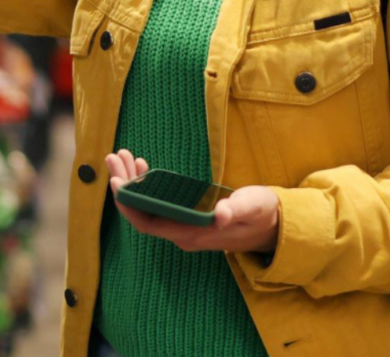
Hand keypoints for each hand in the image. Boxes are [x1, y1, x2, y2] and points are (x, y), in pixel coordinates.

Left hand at [105, 149, 280, 254]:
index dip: (128, 204)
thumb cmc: (262, 214)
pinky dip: (147, 186)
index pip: (148, 223)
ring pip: (147, 208)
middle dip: (125, 185)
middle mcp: (183, 234)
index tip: (115, 180)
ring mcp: (184, 227)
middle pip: (142, 213)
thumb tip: (221, 214)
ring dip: (133, 183)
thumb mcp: (251, 207)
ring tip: (124, 156)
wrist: (275, 226)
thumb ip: (235, 210)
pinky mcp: (187, 218)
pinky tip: (143, 167)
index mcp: (193, 234)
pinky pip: (158, 204)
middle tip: (115, 156)